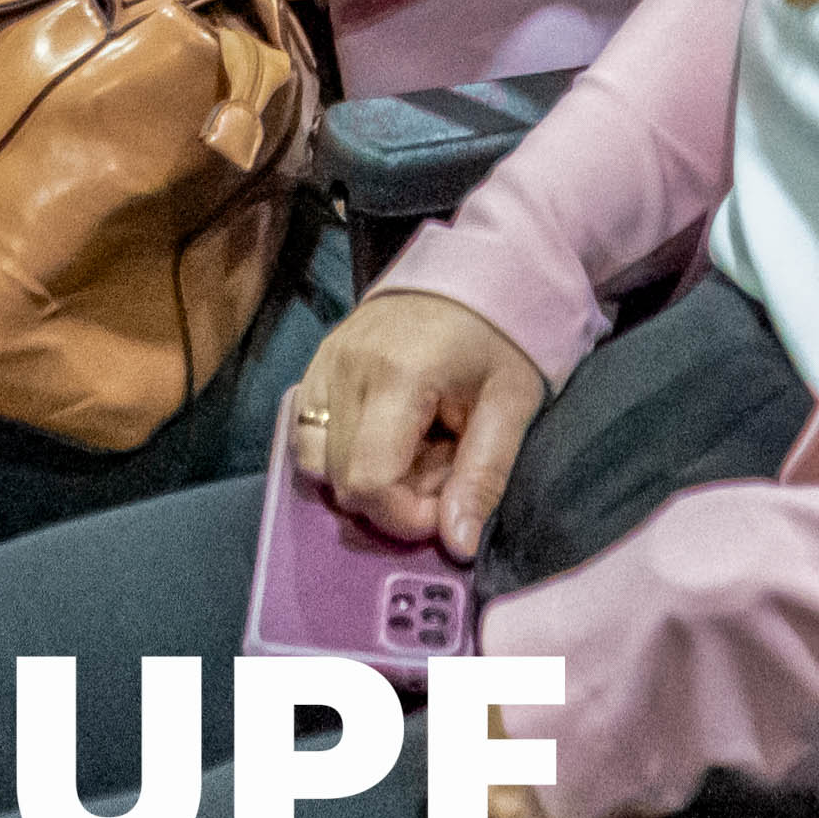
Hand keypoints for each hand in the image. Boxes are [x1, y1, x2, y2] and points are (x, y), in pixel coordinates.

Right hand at [284, 291, 545, 558]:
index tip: (443, 510)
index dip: (402, 516)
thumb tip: (457, 546)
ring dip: (361, 476)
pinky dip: (342, 451)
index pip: (368, 480)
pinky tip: (385, 437)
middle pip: (339, 478)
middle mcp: (346, 368)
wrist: (479, 271)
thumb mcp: (510, 406)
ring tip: (410, 455)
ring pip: (314, 460)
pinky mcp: (318, 363)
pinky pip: (307, 431)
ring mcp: (324, 362)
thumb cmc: (502, 337)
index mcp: (397, 376)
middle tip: (438, 472)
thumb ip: (482, 477)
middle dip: (390, 498)